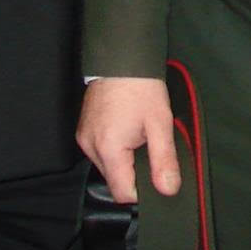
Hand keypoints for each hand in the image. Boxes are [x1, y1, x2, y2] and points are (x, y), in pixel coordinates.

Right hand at [77, 76, 180, 202]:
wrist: (120, 56)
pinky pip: (101, 152)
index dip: (142, 191)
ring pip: (108, 167)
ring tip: (138, 135)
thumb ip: (164, 160)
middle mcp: (90, 147)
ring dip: (125, 160)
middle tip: (150, 146)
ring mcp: (84, 138)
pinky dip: (115, 149)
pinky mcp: (83, 130)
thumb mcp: (160, 123)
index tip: (157, 174)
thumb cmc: (142, 87)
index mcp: (108, 149)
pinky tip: (126, 129)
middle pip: (115, 180)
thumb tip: (168, 190)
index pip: (123, 192)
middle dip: (135, 172)